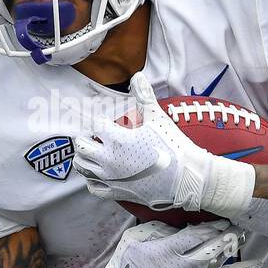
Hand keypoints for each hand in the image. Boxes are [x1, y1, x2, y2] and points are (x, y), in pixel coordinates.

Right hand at [72, 219, 261, 267]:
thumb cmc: (125, 262)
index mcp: (164, 253)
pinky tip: (251, 265)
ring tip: (242, 237)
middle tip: (237, 224)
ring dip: (230, 250)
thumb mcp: (137, 237)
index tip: (222, 218)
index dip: (211, 227)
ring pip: (215, 264)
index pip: (195, 237)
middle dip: (224, 237)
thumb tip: (183, 222)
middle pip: (209, 250)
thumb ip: (161, 229)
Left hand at [73, 71, 253, 215]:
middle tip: (97, 137)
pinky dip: (92, 179)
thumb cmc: (172, 146)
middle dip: (87, 138)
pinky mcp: (116, 192)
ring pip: (82, 166)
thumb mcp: (158, 118)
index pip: (96, 124)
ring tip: (95, 152)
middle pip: (82, 145)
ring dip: (85, 157)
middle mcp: (108, 159)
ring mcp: (110, 178)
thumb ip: (144, 96)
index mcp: (117, 139)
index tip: (108, 122)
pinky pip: (93, 187)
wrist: (186, 177)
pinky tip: (99, 173)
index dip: (101, 121)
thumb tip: (137, 75)